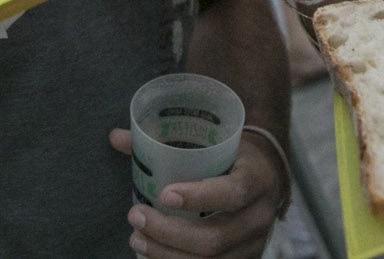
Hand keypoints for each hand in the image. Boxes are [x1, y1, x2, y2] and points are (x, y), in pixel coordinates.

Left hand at [110, 127, 286, 258]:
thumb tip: (115, 137)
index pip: (233, 193)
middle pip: (215, 238)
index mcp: (257, 179)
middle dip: (169, 233)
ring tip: (136, 238)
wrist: (268, 176)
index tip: (163, 194)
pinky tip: (152, 254)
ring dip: (167, 254)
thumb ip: (165, 140)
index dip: (199, 197)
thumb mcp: (213, 141)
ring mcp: (253, 244)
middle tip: (136, 217)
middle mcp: (260, 217)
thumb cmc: (234, 155)